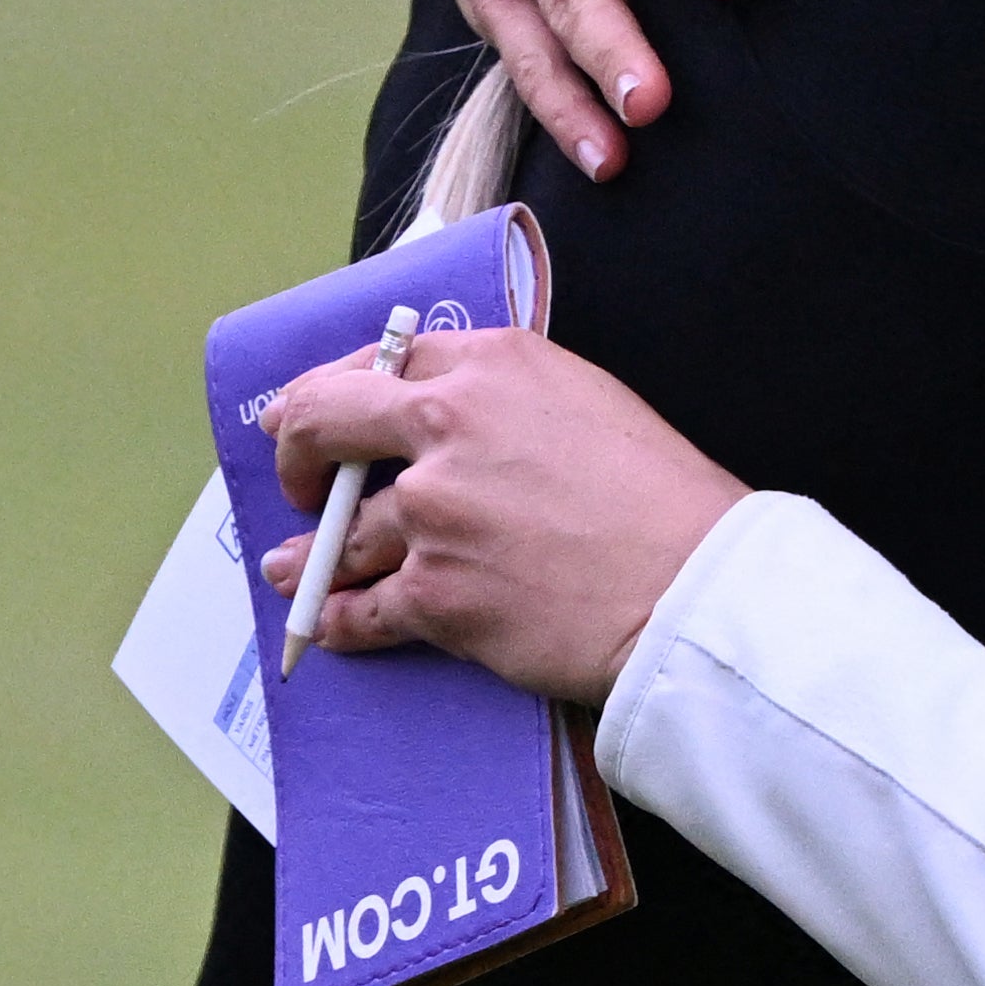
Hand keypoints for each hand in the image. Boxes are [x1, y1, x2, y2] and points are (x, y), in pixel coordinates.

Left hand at [259, 333, 750, 705]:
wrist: (695, 586)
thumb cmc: (661, 498)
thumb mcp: (584, 401)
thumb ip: (504, 399)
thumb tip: (451, 420)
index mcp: (488, 365)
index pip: (378, 361)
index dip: (336, 393)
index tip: (318, 416)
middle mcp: (446, 428)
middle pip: (323, 427)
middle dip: (296, 457)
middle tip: (297, 482)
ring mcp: (433, 514)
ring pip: (337, 535)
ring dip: (305, 556)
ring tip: (289, 567)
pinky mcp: (435, 594)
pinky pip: (360, 611)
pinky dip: (337, 622)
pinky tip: (327, 624)